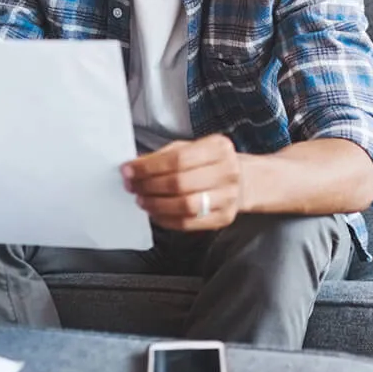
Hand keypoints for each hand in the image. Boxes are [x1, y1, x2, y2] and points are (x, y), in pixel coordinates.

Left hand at [122, 135, 243, 231]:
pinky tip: (156, 213)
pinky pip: (189, 223)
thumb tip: (134, 167)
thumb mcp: (191, 148)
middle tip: (133, 186)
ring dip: (156, 204)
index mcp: (218, 148)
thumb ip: (163, 156)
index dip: (149, 167)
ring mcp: (228, 197)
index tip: (129, 170)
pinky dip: (167, 219)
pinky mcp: (223, 218)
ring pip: (185, 206)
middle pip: (180, 183)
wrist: (243, 180)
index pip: (178, 159)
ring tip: (142, 200)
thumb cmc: (210, 162)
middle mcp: (227, 172)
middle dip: (149, 186)